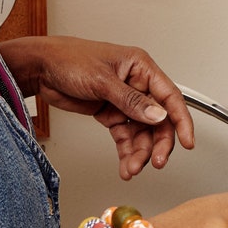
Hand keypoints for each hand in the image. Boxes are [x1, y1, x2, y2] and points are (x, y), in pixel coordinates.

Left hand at [0, 36, 193, 178]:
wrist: (40, 67)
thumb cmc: (68, 59)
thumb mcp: (102, 80)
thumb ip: (131, 101)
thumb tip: (158, 116)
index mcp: (141, 68)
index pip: (170, 96)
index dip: (181, 120)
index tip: (188, 141)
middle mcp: (136, 84)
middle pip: (158, 120)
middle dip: (157, 143)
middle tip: (154, 161)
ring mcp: (124, 100)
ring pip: (141, 132)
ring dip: (138, 152)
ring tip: (132, 167)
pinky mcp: (111, 112)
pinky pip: (125, 135)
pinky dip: (126, 151)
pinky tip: (125, 164)